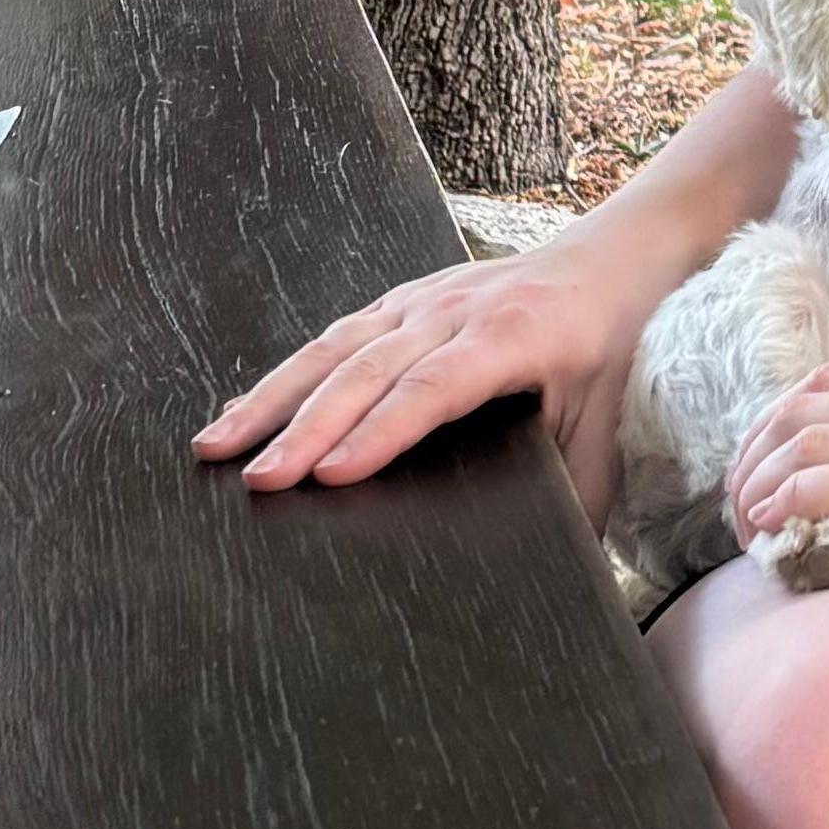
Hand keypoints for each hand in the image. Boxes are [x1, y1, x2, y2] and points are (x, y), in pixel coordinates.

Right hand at [197, 232, 658, 527]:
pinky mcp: (401, 300)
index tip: (329, 474)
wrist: (614, 257)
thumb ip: (584, 492)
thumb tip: (567, 570)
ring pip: (334, 347)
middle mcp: (454, 312)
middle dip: (305, 426)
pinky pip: (335, 336)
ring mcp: (421, 300)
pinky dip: (286, 373)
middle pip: (367, 370)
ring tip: (215, 446)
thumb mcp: (609, 421)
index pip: (432, 390)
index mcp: (509, 338)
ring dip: (272, 397)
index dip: (379, 431)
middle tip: (256, 479)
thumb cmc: (609, 344)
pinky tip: (246, 408)